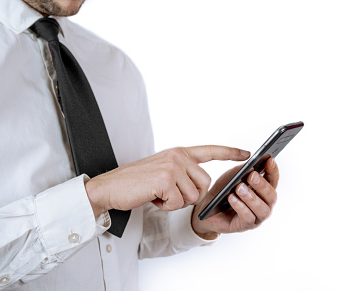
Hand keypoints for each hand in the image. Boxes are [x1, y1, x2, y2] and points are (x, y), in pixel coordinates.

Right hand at [85, 146, 249, 216]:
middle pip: (205, 184)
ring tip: (158, 193)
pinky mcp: (166, 179)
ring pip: (193, 196)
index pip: (211, 150)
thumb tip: (203, 184)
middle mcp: (179, 156)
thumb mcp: (164, 170)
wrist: (110, 187)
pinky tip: (153, 197)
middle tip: (167, 192)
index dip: (230, 152)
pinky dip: (166, 206)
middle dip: (189, 195)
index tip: (247, 153)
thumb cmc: (137, 182)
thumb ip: (183, 171)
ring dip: (176, 202)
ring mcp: (173, 166)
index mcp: (180, 152)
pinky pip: (179, 203)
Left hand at [191, 157, 278, 238]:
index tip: (270, 160)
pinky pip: (247, 218)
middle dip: (262, 185)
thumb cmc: (223, 191)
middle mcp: (264, 205)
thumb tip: (252, 165)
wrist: (206, 208)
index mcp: (263, 191)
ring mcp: (256, 217)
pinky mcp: (244, 226)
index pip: (273, 180)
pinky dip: (240, 207)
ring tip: (239, 188)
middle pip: (271, 196)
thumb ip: (242, 171)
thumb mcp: (231, 177)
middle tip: (252, 176)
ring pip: (261, 209)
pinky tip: (232, 198)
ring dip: (251, 197)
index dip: (273, 170)